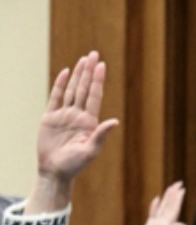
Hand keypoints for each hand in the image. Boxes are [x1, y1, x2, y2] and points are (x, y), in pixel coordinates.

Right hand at [37, 51, 118, 184]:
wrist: (55, 171)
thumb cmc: (75, 164)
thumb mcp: (90, 150)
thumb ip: (101, 135)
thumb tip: (115, 122)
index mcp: (89, 122)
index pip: (94, 96)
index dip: (97, 80)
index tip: (101, 65)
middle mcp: (78, 115)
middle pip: (84, 88)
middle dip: (88, 71)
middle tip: (94, 54)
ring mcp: (64, 114)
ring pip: (72, 90)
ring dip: (77, 75)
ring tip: (83, 59)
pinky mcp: (50, 117)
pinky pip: (56, 97)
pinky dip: (60, 85)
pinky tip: (66, 73)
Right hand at [129, 181, 186, 224]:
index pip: (174, 209)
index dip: (178, 198)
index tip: (182, 187)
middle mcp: (163, 224)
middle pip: (170, 206)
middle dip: (174, 194)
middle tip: (179, 183)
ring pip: (163, 208)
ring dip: (167, 198)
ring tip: (170, 188)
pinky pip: (153, 214)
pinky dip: (155, 206)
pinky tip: (156, 199)